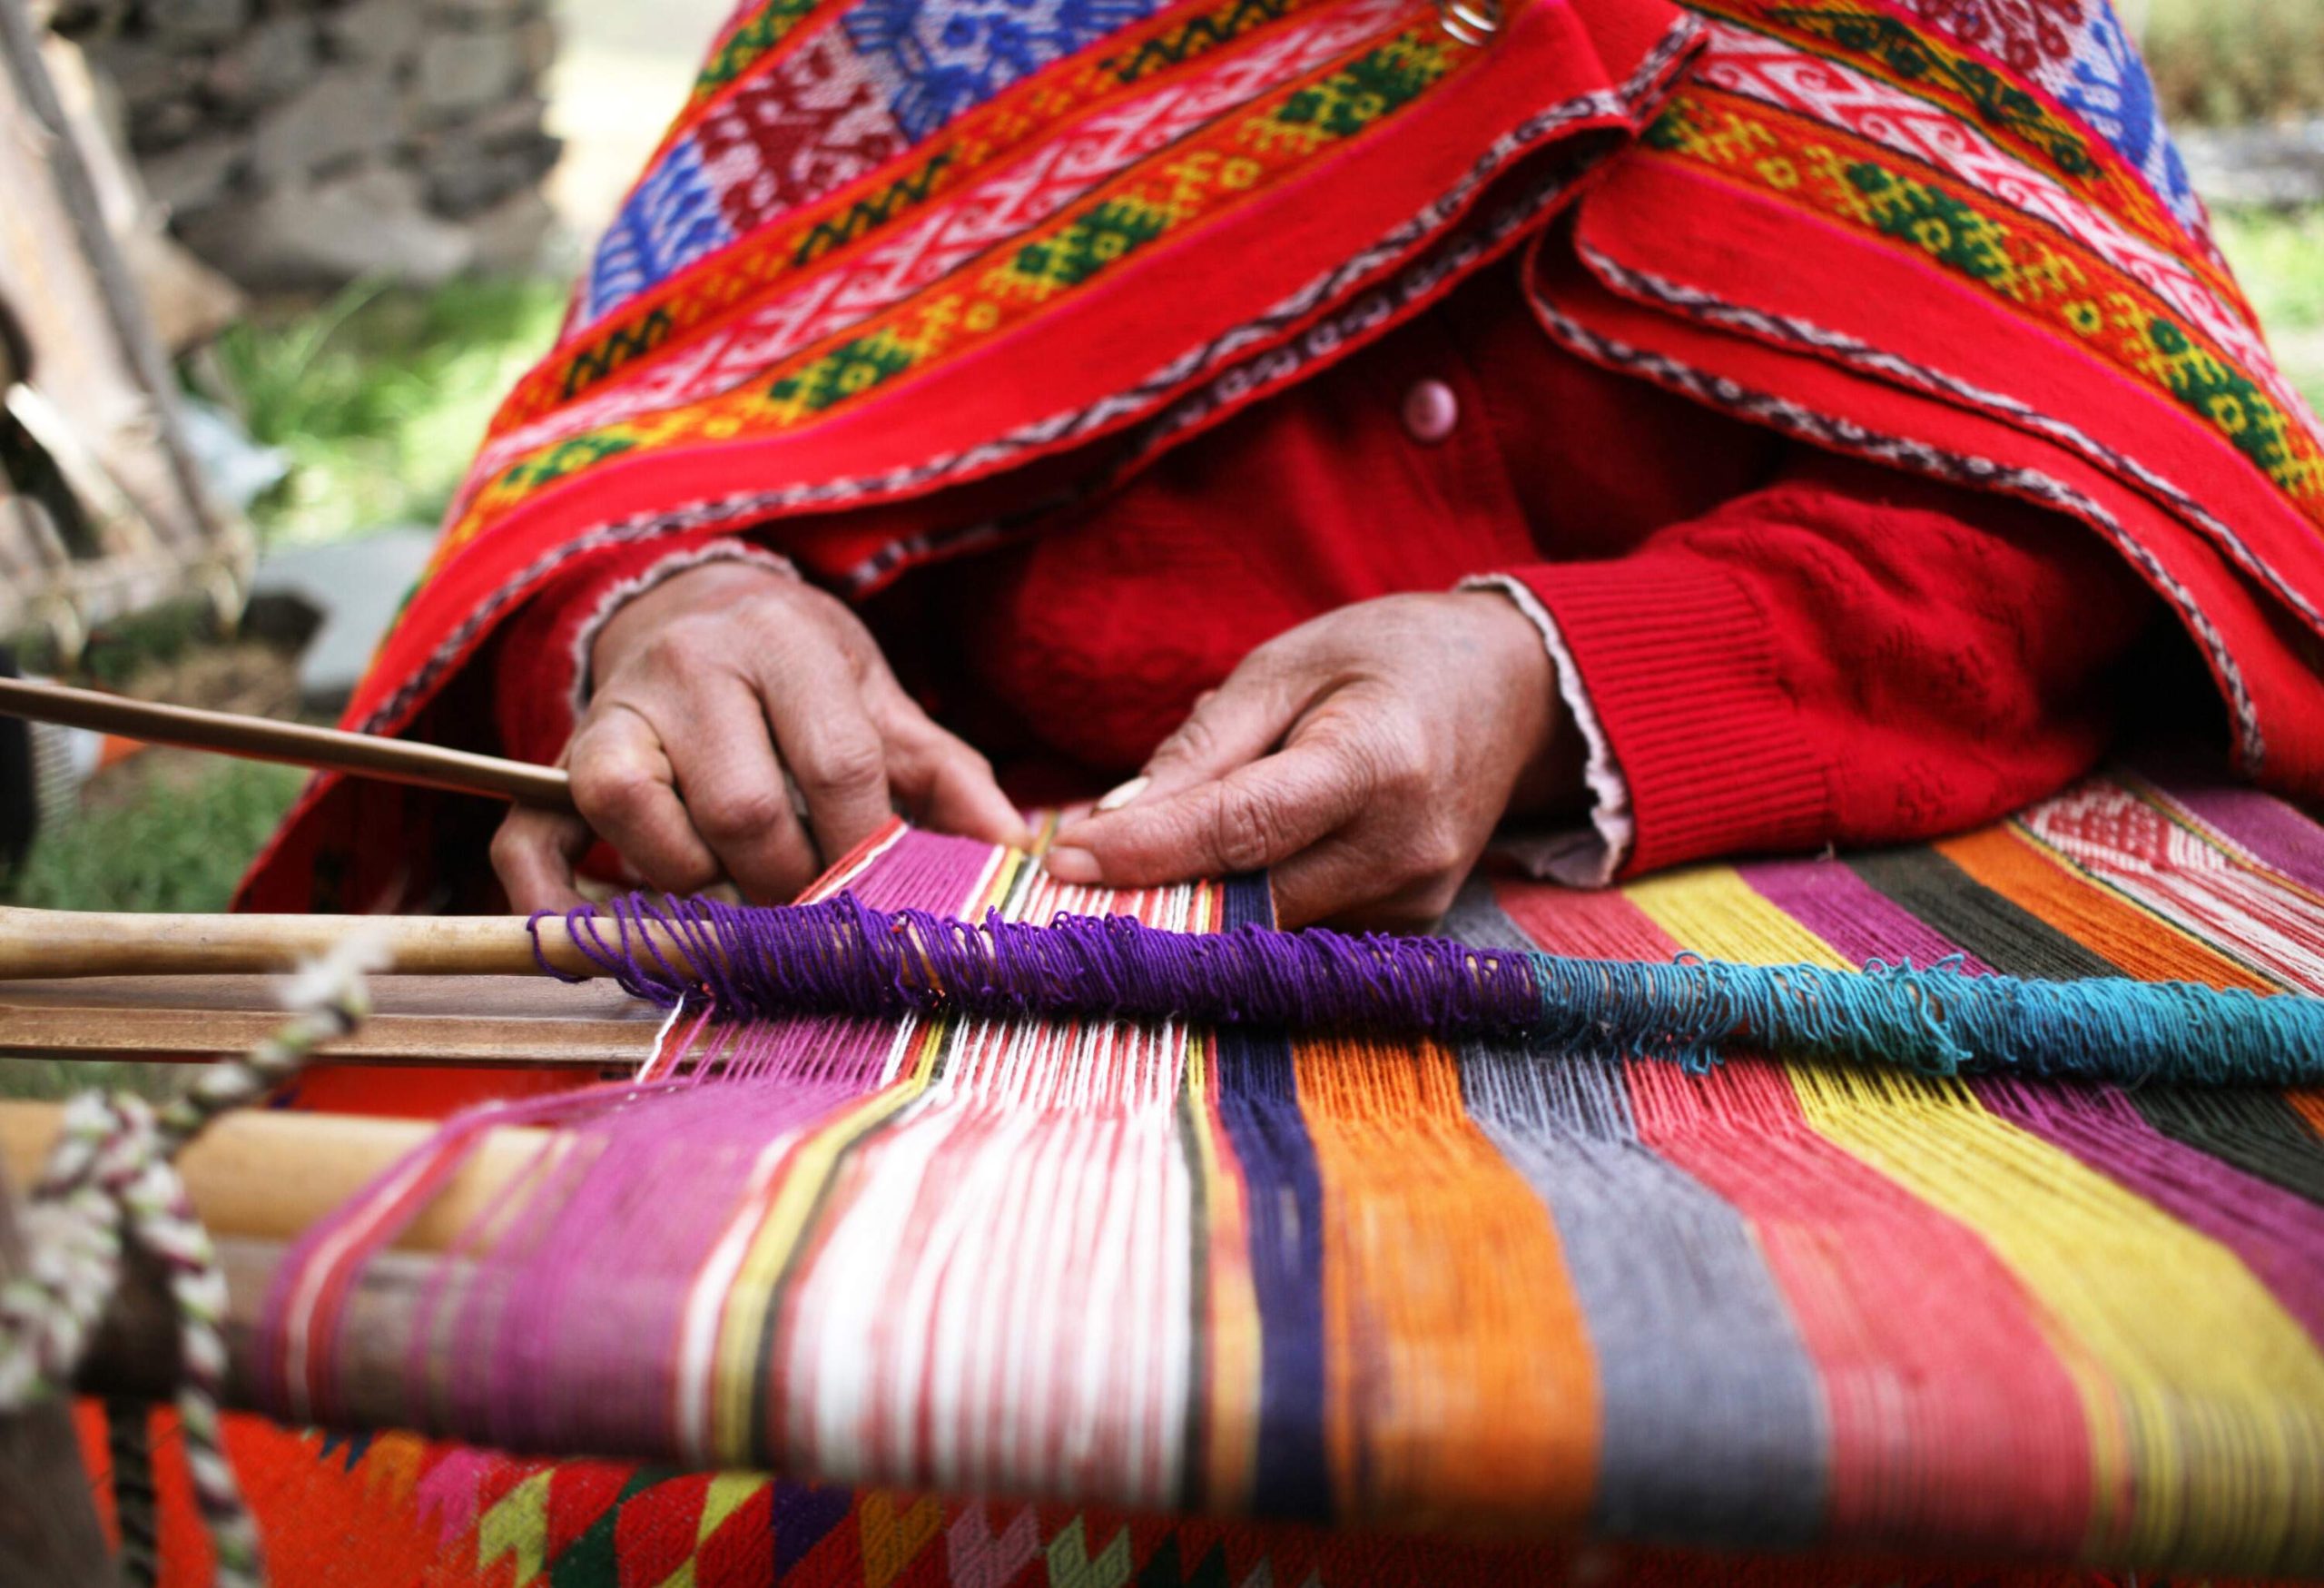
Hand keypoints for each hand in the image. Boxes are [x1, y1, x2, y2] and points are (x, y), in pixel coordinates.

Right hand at [493, 559, 1025, 909]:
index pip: (835, 765)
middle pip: (741, 806)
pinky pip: (529, 841)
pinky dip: (555, 906)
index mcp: (787, 646)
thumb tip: (1020, 856)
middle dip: (787, 883)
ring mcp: (614, 714)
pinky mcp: (558, 764)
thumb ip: (948, 776)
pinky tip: (598, 948)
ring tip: (732, 898)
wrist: (696, 607)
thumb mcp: (881, 703)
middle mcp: (691, 668)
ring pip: (635, 816)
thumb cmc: (804, 676)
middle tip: (813, 913)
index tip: (887, 901)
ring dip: (691, 886)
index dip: (865, 849)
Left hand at [1042, 591, 1581, 927]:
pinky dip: (1245, 902)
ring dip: (1195, 900)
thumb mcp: (1288, 663)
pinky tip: (1219, 867)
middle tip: (1067, 878)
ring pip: (1268, 925)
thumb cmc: (1390, 658)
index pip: (1242, 829)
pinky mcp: (1411, 924)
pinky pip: (1301, 927)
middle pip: (1248, 898)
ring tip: (1144, 855)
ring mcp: (1415, 898)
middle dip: (1153, 892)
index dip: (1148, 851)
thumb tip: (1116, 819)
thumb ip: (1205, 744)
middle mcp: (1405, 848)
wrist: (1513, 692)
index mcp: (1377, 762)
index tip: (1064, 860)